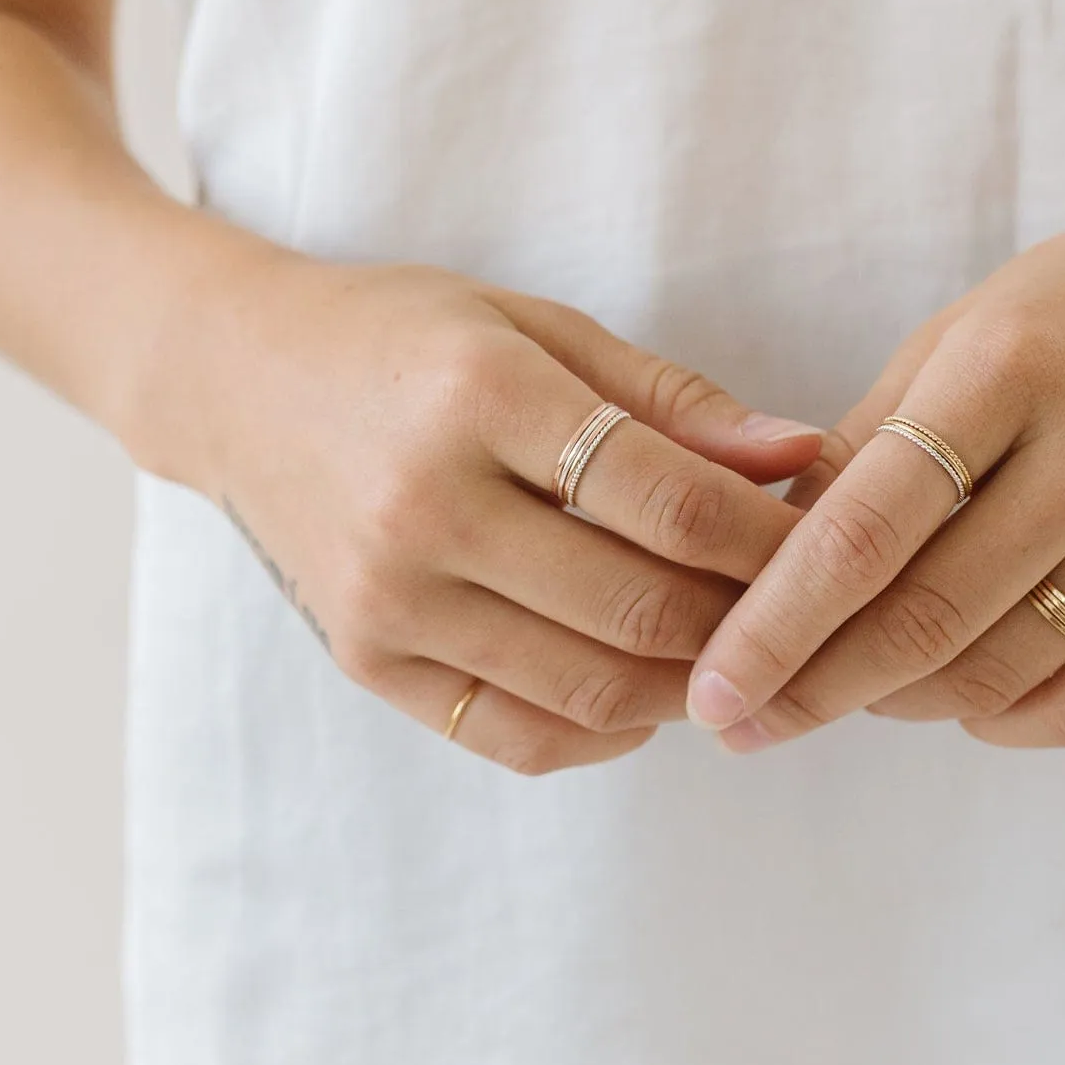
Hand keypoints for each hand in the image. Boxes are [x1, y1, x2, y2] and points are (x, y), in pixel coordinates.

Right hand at [144, 253, 820, 772]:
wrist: (239, 383)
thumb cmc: (407, 342)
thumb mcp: (535, 328)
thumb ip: (671, 399)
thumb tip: (800, 456)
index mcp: (480, 399)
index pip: (667, 499)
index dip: (768, 538)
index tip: (826, 545)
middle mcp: (425, 508)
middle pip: (638, 608)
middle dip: (746, 621)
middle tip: (797, 613)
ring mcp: (387, 600)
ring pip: (590, 688)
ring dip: (689, 686)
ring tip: (733, 653)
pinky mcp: (366, 661)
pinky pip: (516, 736)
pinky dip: (604, 732)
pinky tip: (643, 692)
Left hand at [688, 183, 1064, 750]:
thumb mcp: (955, 339)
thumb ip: (862, 454)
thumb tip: (760, 569)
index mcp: (1009, 370)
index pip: (864, 534)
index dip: (772, 628)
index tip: (711, 693)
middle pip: (924, 622)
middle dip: (812, 691)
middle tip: (740, 725)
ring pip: (997, 677)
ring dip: (896, 705)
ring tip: (841, 692)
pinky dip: (996, 721)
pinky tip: (951, 695)